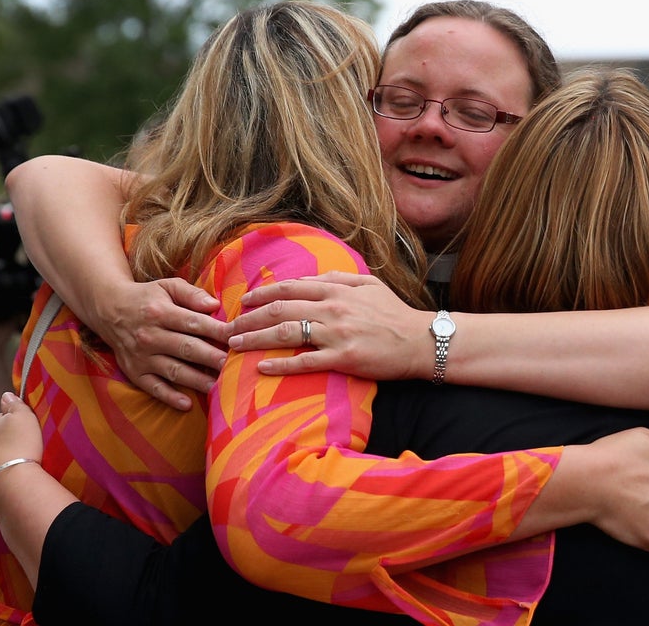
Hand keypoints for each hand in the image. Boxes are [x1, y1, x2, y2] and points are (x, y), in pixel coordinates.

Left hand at [0, 392, 43, 490]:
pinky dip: (1, 474)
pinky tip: (13, 477)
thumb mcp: (24, 419)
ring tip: (19, 464)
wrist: (13, 484)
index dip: (13, 423)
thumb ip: (15, 405)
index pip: (0, 419)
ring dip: (2, 458)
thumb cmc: (22, 448)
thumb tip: (5, 395)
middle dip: (4, 440)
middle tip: (23, 446)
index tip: (25, 429)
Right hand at [87, 279, 229, 409]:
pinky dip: (169, 397)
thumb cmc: (148, 298)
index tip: (238, 337)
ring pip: (173, 370)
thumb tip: (215, 305)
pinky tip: (187, 404)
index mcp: (160, 312)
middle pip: (187, 349)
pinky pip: (153, 387)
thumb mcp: (167, 286)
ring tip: (219, 387)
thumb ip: (192, 294)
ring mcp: (141, 356)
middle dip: (212, 358)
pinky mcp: (134, 372)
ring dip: (197, 380)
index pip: (194, 323)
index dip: (218, 331)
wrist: (109, 310)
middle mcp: (150, 336)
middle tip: (234, 365)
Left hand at [229, 272, 430, 379]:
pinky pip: (305, 362)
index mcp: (336, 290)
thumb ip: (337, 279)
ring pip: (285, 333)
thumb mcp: (368, 285)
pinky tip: (261, 368)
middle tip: (227, 329)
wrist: (421, 341)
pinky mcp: (344, 359)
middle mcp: (332, 309)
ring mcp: (337, 334)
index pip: (289, 289)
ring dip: (255, 339)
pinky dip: (280, 365)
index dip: (261, 294)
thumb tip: (306, 280)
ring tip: (234, 347)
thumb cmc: (395, 313)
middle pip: (279, 310)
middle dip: (248, 319)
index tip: (243, 302)